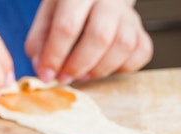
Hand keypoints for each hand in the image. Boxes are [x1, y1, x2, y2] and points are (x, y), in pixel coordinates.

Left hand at [25, 0, 151, 83]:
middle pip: (99, 37)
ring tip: (84, 74)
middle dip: (79, 65)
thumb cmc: (70, 8)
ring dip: (101, 69)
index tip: (47, 75)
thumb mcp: (47, 15)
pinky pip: (141, 52)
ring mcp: (128, 15)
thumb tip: (43, 70)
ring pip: (123, 46)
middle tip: (65, 77)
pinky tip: (106, 66)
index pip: (68, 26)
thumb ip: (39, 42)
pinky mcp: (141, 29)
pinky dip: (124, 67)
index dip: (55, 56)